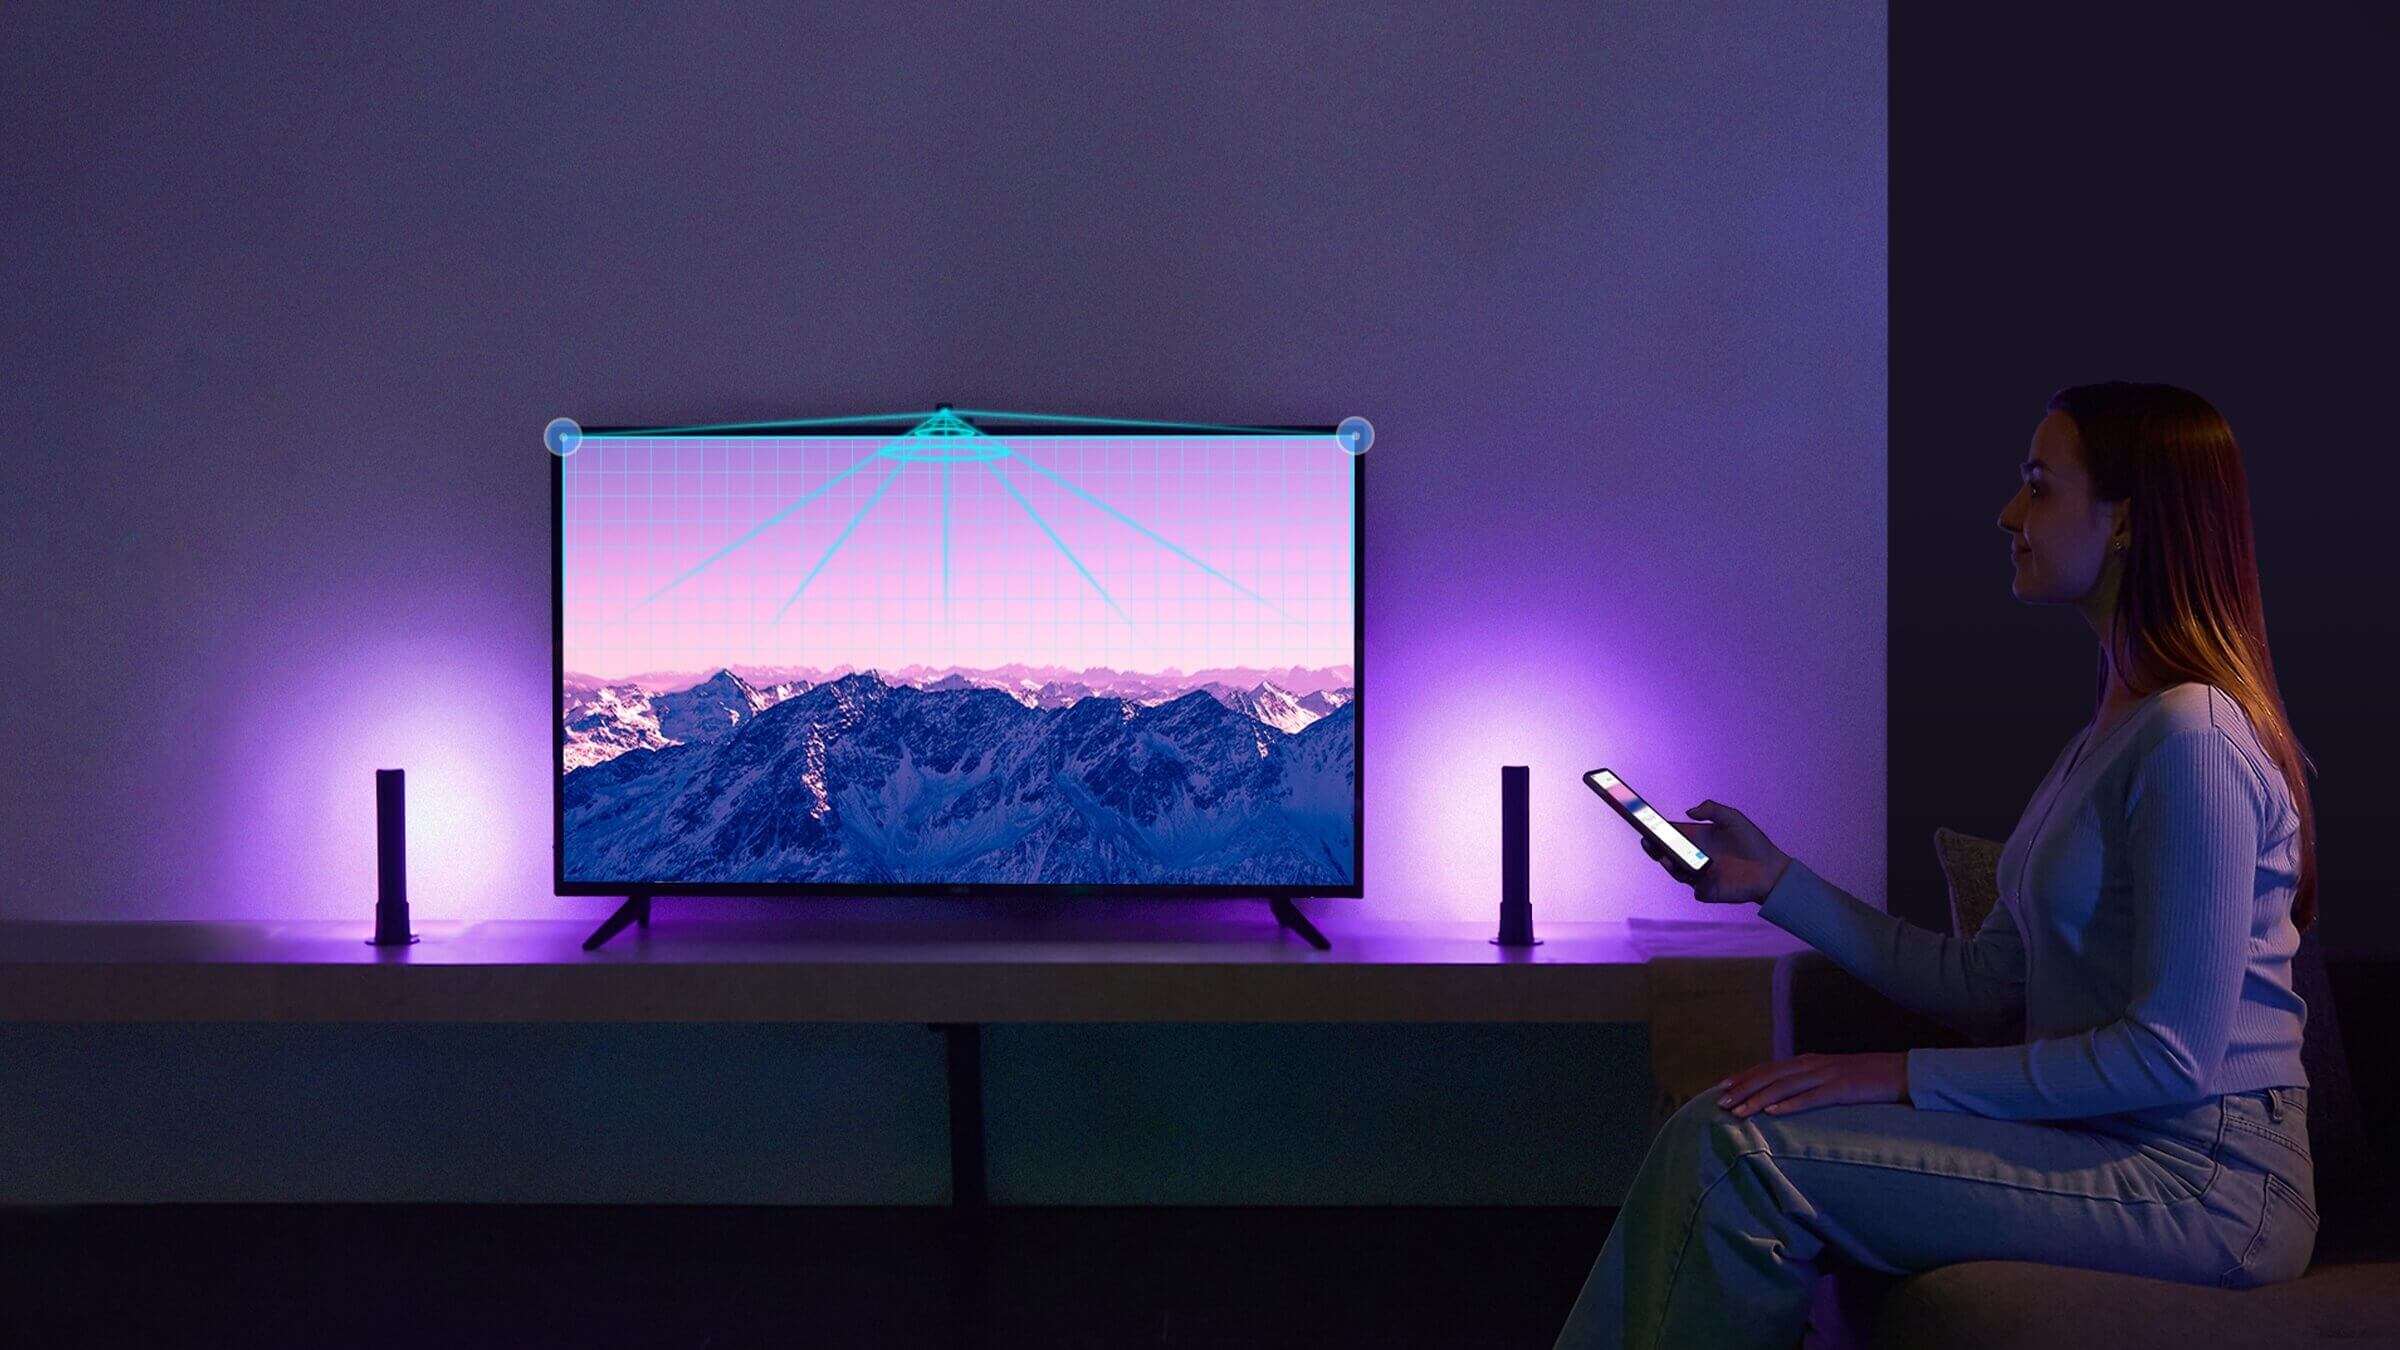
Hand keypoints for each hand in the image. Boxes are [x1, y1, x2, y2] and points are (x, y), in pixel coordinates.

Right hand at [1641, 799, 1793, 904]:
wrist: (1771, 870)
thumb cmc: (1753, 843)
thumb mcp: (1733, 818)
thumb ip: (1712, 809)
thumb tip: (1688, 811)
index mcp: (1697, 838)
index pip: (1671, 833)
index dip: (1657, 829)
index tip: (1644, 822)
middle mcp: (1694, 856)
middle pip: (1666, 853)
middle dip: (1654, 847)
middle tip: (1647, 840)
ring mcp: (1699, 875)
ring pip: (1676, 871)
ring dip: (1668, 864)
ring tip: (1664, 855)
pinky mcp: (1707, 891)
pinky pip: (1694, 888)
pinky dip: (1691, 881)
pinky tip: (1690, 873)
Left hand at [1714, 1052, 1911, 1116]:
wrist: (1905, 1072)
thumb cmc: (1869, 1077)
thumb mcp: (1834, 1076)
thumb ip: (1811, 1082)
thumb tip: (1786, 1097)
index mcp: (1810, 1061)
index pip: (1769, 1068)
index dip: (1745, 1077)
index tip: (1722, 1088)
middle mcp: (1814, 1064)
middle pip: (1770, 1076)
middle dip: (1744, 1089)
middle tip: (1721, 1103)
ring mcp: (1828, 1075)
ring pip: (1785, 1087)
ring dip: (1759, 1099)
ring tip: (1738, 1111)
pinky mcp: (1844, 1089)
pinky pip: (1813, 1098)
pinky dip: (1791, 1105)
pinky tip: (1774, 1114)